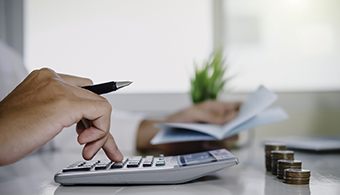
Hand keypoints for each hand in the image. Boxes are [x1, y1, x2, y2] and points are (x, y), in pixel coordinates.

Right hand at [0, 68, 122, 164]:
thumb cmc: (9, 133)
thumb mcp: (39, 114)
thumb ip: (61, 110)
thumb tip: (86, 121)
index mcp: (47, 79)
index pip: (84, 91)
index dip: (90, 115)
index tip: (88, 132)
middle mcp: (54, 79)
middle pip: (94, 99)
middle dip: (99, 126)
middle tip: (92, 145)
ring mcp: (60, 88)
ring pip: (101, 106)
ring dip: (101, 132)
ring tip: (88, 148)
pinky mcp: (66, 102)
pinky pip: (102, 111)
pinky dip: (101, 131)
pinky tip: (85, 143)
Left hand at [136, 100, 239, 153]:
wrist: (164, 137)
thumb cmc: (177, 120)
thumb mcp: (194, 114)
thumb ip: (213, 115)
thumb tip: (233, 115)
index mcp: (215, 108)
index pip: (236, 106)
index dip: (246, 107)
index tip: (253, 111)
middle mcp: (218, 120)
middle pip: (237, 123)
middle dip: (238, 126)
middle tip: (231, 128)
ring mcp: (215, 133)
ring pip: (232, 136)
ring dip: (227, 137)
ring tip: (214, 138)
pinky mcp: (211, 145)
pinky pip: (222, 147)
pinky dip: (217, 146)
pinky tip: (205, 144)